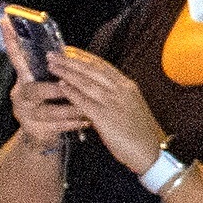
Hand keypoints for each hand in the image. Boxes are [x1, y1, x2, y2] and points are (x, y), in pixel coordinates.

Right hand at [7, 50, 95, 144]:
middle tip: (68, 87)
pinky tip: (86, 121)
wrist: (40, 135)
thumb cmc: (49, 102)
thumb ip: (54, 69)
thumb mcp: (46, 83)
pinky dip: (73, 124)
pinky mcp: (36, 130)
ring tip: (85, 107)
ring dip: (69, 109)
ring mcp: (26, 114)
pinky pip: (56, 127)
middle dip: (53, 89)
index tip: (6, 21)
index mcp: (24, 79)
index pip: (16, 57)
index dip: (10, 41)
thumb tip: (65, 49)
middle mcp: (21, 95)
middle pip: (33, 90)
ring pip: (47, 112)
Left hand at [56, 48, 163, 175]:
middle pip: (92, 70)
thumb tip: (97, 88)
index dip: (83, 56)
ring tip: (52, 66)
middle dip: (70, 60)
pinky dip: (72, 92)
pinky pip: (85, 102)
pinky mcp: (106, 118)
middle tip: (53, 53)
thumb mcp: (131, 106)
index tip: (68, 50)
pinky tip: (61, 86)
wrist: (150, 153)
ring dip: (67, 72)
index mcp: (127, 86)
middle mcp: (121, 90)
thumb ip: (116, 95)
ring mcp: (114, 103)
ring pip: (86, 82)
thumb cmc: (139, 133)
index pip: (102, 65)